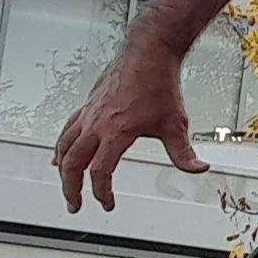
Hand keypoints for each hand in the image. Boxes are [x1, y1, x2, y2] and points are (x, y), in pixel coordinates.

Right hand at [53, 53, 199, 212]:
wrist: (149, 52)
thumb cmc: (158, 83)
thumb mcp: (175, 123)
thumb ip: (184, 152)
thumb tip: (198, 168)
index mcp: (116, 131)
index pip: (100, 171)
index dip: (102, 193)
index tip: (108, 204)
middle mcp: (97, 123)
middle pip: (73, 163)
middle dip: (71, 188)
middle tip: (75, 205)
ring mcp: (89, 114)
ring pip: (65, 147)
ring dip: (62, 171)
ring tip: (66, 186)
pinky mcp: (87, 105)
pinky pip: (67, 131)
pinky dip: (61, 147)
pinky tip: (59, 156)